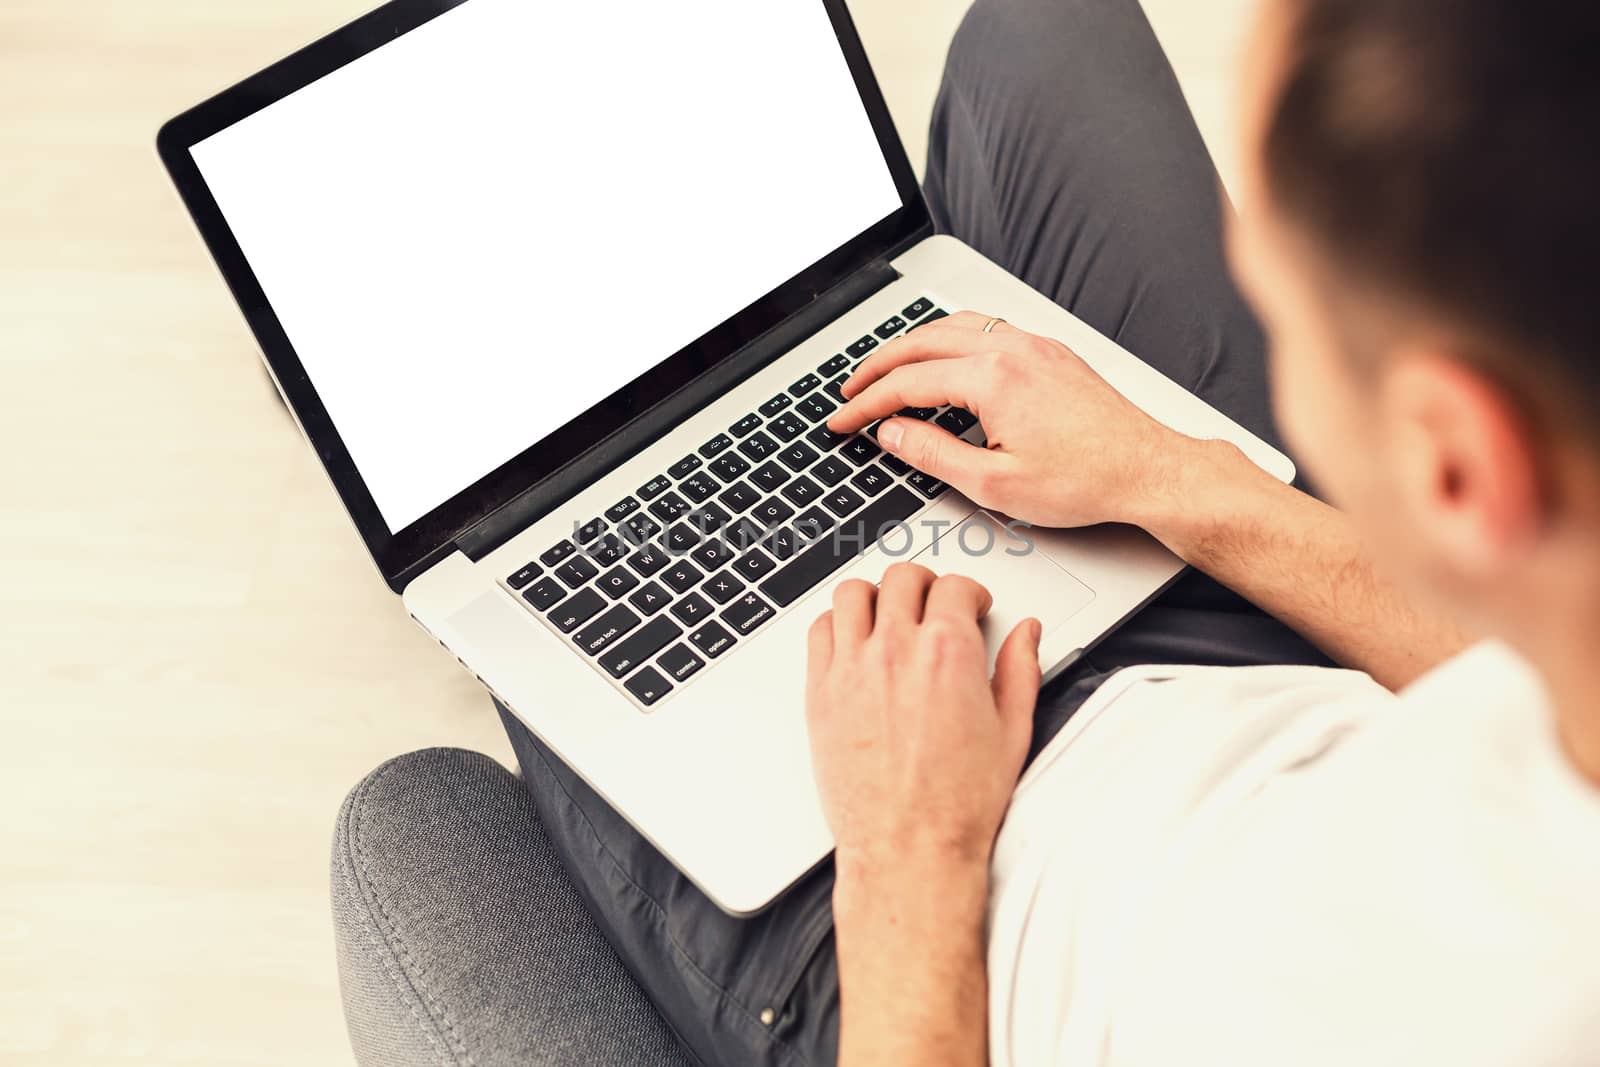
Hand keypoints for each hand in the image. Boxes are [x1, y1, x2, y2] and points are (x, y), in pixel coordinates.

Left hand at [805, 562, 1041, 873]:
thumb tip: (1027, 633)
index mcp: (949, 653)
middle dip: (925, 585)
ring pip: (853, 593)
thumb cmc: (959, 802)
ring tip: (890, 614)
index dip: (969, 591)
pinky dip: (837, 624)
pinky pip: (819, 631)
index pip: (953, 586)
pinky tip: (854, 640)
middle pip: (903, 578)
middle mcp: (896, 650)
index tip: (971, 606)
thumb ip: (1021, 670)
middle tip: (934, 605)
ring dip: (876, 595)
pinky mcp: (820, 692)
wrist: (909, 848)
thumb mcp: (1013, 732)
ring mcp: (851, 668)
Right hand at [828, 312, 1198, 528]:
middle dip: (877, 366)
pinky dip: (949, 338)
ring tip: (887, 369)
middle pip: (921, 342)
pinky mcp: (1051, 353)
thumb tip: (892, 433)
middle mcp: (1012, 350)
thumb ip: (933, 454)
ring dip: (912, 344)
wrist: (1147, 471)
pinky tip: (944, 357)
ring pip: (954, 326)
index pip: (907, 383)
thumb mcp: (994, 483)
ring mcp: (1034, 346)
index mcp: (993, 379)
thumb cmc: (1086, 480)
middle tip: (849, 391)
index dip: (866, 404)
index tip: (842, 420)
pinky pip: (985, 329)